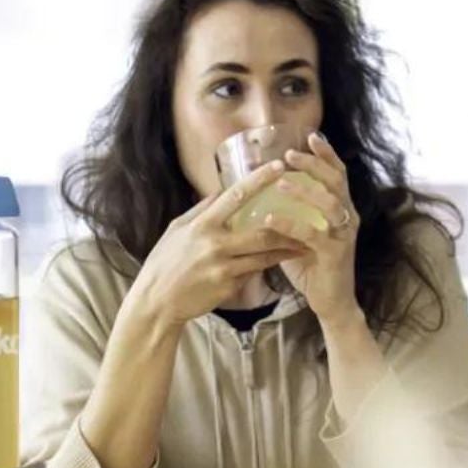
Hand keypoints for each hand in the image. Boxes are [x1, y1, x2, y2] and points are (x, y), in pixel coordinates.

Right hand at [131, 159, 303, 330]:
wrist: (158, 302)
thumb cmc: (165, 262)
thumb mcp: (177, 229)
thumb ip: (201, 210)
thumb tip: (221, 191)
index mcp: (202, 224)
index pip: (235, 196)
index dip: (259, 180)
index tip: (279, 166)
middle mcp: (215, 244)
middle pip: (261, 232)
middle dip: (287, 222)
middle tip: (310, 211)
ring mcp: (224, 268)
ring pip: (264, 256)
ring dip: (288, 248)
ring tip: (308, 242)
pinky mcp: (229, 287)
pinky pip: (253, 273)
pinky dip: (267, 265)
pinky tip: (282, 261)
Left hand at [263, 130, 360, 325]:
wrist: (330, 302)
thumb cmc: (311, 265)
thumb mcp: (299, 232)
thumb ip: (288, 211)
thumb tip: (256, 192)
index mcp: (340, 207)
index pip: (337, 173)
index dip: (326, 154)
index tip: (310, 136)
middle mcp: (346, 216)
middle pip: (336, 181)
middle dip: (314, 165)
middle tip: (290, 154)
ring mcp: (343, 235)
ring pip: (329, 204)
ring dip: (304, 191)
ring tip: (280, 184)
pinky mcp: (335, 254)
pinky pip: (312, 235)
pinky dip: (290, 225)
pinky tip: (270, 220)